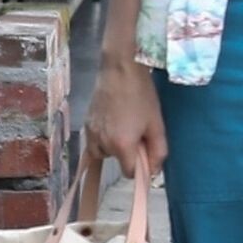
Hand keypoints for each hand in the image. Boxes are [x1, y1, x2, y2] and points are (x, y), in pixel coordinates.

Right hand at [83, 57, 166, 176]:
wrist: (120, 69)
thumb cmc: (142, 95)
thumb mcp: (157, 125)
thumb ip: (158, 152)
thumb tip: (154, 172)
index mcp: (121, 145)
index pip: (129, 173)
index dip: (140, 166)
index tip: (145, 151)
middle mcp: (101, 143)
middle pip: (116, 161)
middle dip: (127, 153)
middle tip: (137, 131)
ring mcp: (90, 133)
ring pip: (103, 153)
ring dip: (114, 147)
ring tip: (124, 125)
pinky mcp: (85, 123)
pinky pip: (94, 142)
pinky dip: (103, 139)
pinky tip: (113, 123)